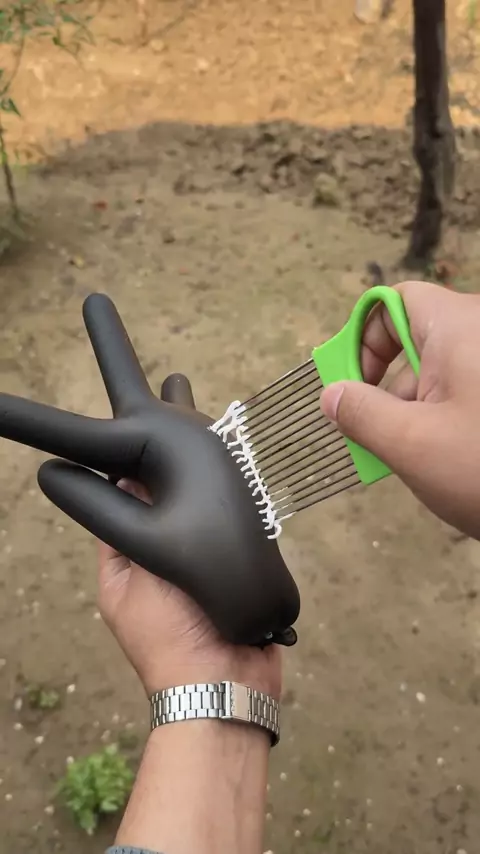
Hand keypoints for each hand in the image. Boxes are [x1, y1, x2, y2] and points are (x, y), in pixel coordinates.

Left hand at [98, 373, 281, 698]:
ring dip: (212, 470)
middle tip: (187, 401)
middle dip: (179, 452)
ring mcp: (204, 559)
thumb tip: (118, 472)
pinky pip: (237, 525)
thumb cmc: (170, 633)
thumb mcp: (130, 578)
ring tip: (219, 425)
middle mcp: (166, 552)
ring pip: (206, 504)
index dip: (134, 455)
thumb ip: (126, 528)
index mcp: (129, 555)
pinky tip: (247, 466)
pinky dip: (240, 500)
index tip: (148, 418)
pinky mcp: (239, 565)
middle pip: (170, 491)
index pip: (127, 492)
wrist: (225, 683)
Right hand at [320, 281, 479, 539]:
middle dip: (389, 387)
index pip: (395, 302)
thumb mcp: (411, 445)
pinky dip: (448, 417)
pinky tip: (448, 460)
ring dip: (417, 409)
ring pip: (443, 371)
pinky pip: (467, 391)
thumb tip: (331, 395)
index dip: (364, 337)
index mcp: (456, 328)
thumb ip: (360, 414)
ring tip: (416, 459)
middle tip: (377, 434)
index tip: (352, 385)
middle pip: (416, 340)